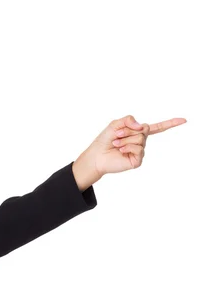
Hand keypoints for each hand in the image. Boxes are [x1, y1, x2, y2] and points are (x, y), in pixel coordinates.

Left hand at [72, 115, 186, 189]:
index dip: (170, 123)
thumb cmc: (104, 140)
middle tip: (116, 135)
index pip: (156, 127)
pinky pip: (138, 148)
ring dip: (125, 138)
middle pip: (143, 128)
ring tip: (116, 143)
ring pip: (140, 138)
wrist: (96, 156)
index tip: (184, 120)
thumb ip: (128, 120)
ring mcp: (140, 151)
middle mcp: (141, 142)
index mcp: (137, 132)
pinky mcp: (138, 160)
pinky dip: (127, 147)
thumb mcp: (115, 124)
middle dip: (128, 129)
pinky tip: (120, 150)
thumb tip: (142, 126)